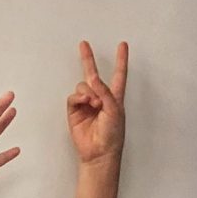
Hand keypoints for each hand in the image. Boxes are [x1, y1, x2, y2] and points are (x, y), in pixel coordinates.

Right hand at [65, 40, 127, 166]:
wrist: (99, 153)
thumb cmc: (112, 135)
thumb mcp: (114, 110)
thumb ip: (105, 92)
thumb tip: (93, 79)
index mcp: (114, 97)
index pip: (118, 75)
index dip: (121, 60)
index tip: (123, 45)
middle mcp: (100, 98)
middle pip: (93, 74)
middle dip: (87, 59)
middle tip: (84, 44)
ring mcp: (86, 104)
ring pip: (83, 86)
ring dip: (88, 91)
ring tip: (94, 103)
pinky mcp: (75, 111)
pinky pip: (73, 97)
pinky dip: (78, 97)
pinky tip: (85, 102)